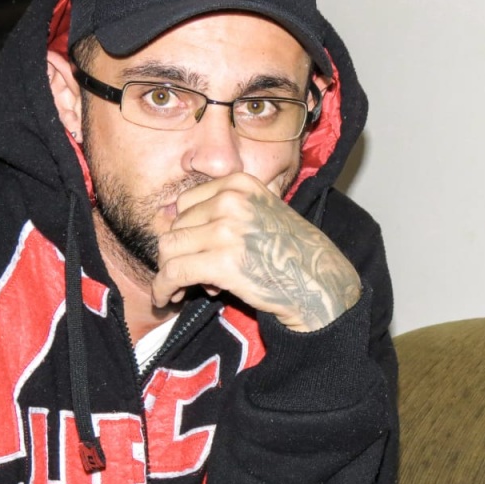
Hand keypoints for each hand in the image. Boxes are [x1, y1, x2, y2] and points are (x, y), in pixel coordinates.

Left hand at [153, 173, 361, 331]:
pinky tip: (167, 299)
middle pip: (176, 226)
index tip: (194, 252)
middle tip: (196, 278)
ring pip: (169, 249)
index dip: (186, 231)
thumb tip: (173, 227)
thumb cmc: (294, 254)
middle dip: (181, 254)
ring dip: (169, 272)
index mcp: (240, 184)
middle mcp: (230, 201)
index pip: (186, 203)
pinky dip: (164, 288)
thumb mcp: (263, 215)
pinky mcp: (222, 262)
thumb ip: (226, 213)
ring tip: (181, 290)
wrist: (320, 283)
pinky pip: (174, 273)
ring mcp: (225, 230)